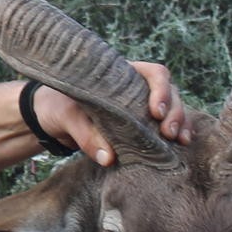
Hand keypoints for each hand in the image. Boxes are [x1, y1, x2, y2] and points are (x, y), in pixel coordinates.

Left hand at [36, 61, 190, 166]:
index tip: (155, 112)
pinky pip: (166, 125)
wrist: (50, 117)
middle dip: (174, 111)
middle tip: (168, 133)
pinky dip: (177, 133)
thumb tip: (109, 158)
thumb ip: (85, 134)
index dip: (161, 90)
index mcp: (121, 74)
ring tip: (179, 141)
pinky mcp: (141, 124)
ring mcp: (141, 105)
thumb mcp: (66, 115)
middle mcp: (137, 88)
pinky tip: (181, 145)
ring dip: (181, 123)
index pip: (154, 73)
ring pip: (173, 108)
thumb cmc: (57, 105)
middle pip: (170, 92)